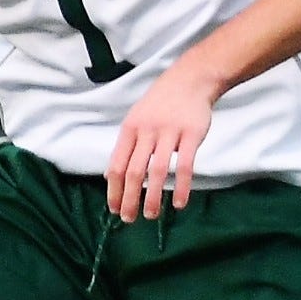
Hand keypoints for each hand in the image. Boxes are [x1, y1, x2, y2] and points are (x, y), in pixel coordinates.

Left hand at [106, 65, 219, 220]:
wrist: (190, 80)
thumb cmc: (160, 103)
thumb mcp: (136, 119)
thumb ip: (125, 147)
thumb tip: (109, 175)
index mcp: (130, 130)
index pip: (117, 165)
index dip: (114, 190)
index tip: (114, 209)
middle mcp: (147, 132)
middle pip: (134, 171)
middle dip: (129, 199)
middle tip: (129, 219)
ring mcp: (170, 133)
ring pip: (158, 171)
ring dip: (153, 197)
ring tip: (151, 215)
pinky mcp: (192, 134)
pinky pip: (186, 165)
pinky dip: (182, 187)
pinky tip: (180, 204)